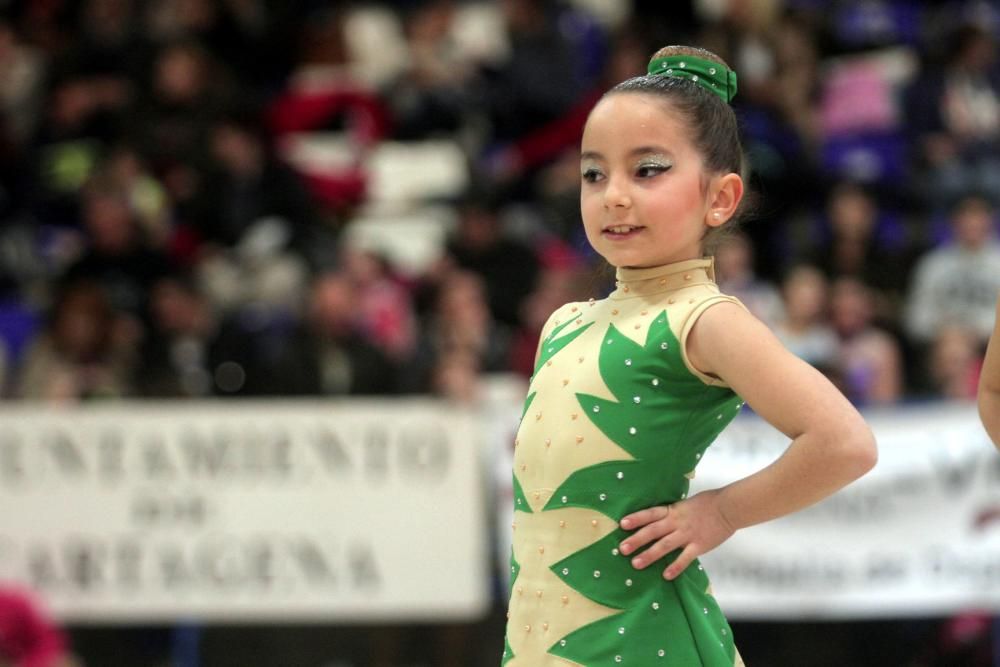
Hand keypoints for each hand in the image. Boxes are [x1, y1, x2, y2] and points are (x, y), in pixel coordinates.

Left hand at [618, 489, 735, 579]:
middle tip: (622, 549)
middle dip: (636, 540)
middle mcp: (677, 522)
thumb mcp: (684, 504)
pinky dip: (675, 567)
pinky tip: (666, 575)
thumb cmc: (706, 504)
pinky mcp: (699, 545)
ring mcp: (687, 534)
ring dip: (649, 555)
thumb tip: (657, 519)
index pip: (650, 513)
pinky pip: (685, 558)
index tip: (622, 524)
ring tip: (636, 564)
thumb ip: (671, 513)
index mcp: (672, 510)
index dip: (636, 518)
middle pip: (653, 531)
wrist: (728, 508)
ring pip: (665, 545)